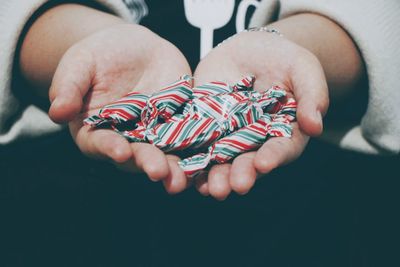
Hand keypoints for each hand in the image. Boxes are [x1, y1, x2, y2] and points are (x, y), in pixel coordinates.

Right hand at [48, 24, 191, 184]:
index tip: (120, 150)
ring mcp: (154, 134)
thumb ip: (69, 87)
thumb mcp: (80, 64)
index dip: (109, 148)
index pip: (100, 143)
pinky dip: (197, 149)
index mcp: (97, 130)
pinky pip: (189, 139)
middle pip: (136, 156)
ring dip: (174, 168)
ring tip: (182, 179)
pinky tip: (206, 158)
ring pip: (164, 154)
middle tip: (159, 172)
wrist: (134, 48)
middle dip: (147, 163)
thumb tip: (57, 112)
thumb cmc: (100, 56)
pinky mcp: (179, 125)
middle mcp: (126, 138)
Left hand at [189, 31, 328, 199]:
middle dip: (243, 174)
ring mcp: (229, 136)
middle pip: (249, 161)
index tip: (264, 163)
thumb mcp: (303, 68)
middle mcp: (256, 140)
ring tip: (213, 189)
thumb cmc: (282, 59)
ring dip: (217, 176)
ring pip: (223, 160)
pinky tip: (189, 174)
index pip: (281, 148)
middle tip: (237, 186)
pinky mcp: (206, 127)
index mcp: (284, 131)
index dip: (274, 156)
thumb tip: (315, 126)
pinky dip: (193, 161)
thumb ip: (312, 94)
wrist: (250, 50)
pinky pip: (198, 146)